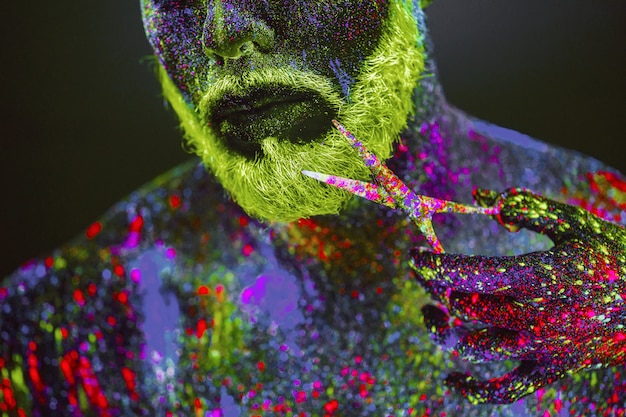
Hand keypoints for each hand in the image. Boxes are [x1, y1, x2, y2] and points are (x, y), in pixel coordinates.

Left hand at [410, 187, 625, 403]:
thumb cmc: (613, 256)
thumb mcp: (574, 223)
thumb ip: (527, 207)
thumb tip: (481, 197)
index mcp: (539, 276)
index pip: (470, 274)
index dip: (433, 266)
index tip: (414, 254)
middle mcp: (535, 316)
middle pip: (464, 308)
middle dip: (435, 289)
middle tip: (423, 274)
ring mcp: (542, 348)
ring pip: (475, 348)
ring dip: (443, 332)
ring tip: (430, 313)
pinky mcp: (550, 370)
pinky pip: (505, 391)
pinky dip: (474, 392)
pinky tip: (451, 381)